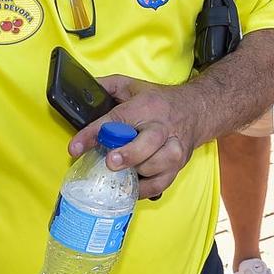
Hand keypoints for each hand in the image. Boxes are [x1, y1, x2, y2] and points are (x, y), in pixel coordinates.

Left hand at [75, 75, 196, 200]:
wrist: (197, 109)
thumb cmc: (159, 100)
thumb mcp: (131, 85)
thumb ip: (106, 87)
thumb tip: (80, 90)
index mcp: (147, 105)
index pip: (118, 118)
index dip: (94, 133)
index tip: (75, 147)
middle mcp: (162, 126)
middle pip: (149, 141)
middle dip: (129, 153)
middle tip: (111, 162)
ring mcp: (173, 146)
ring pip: (161, 163)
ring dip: (140, 171)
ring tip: (123, 175)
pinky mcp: (179, 163)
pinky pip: (163, 181)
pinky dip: (146, 188)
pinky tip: (132, 187)